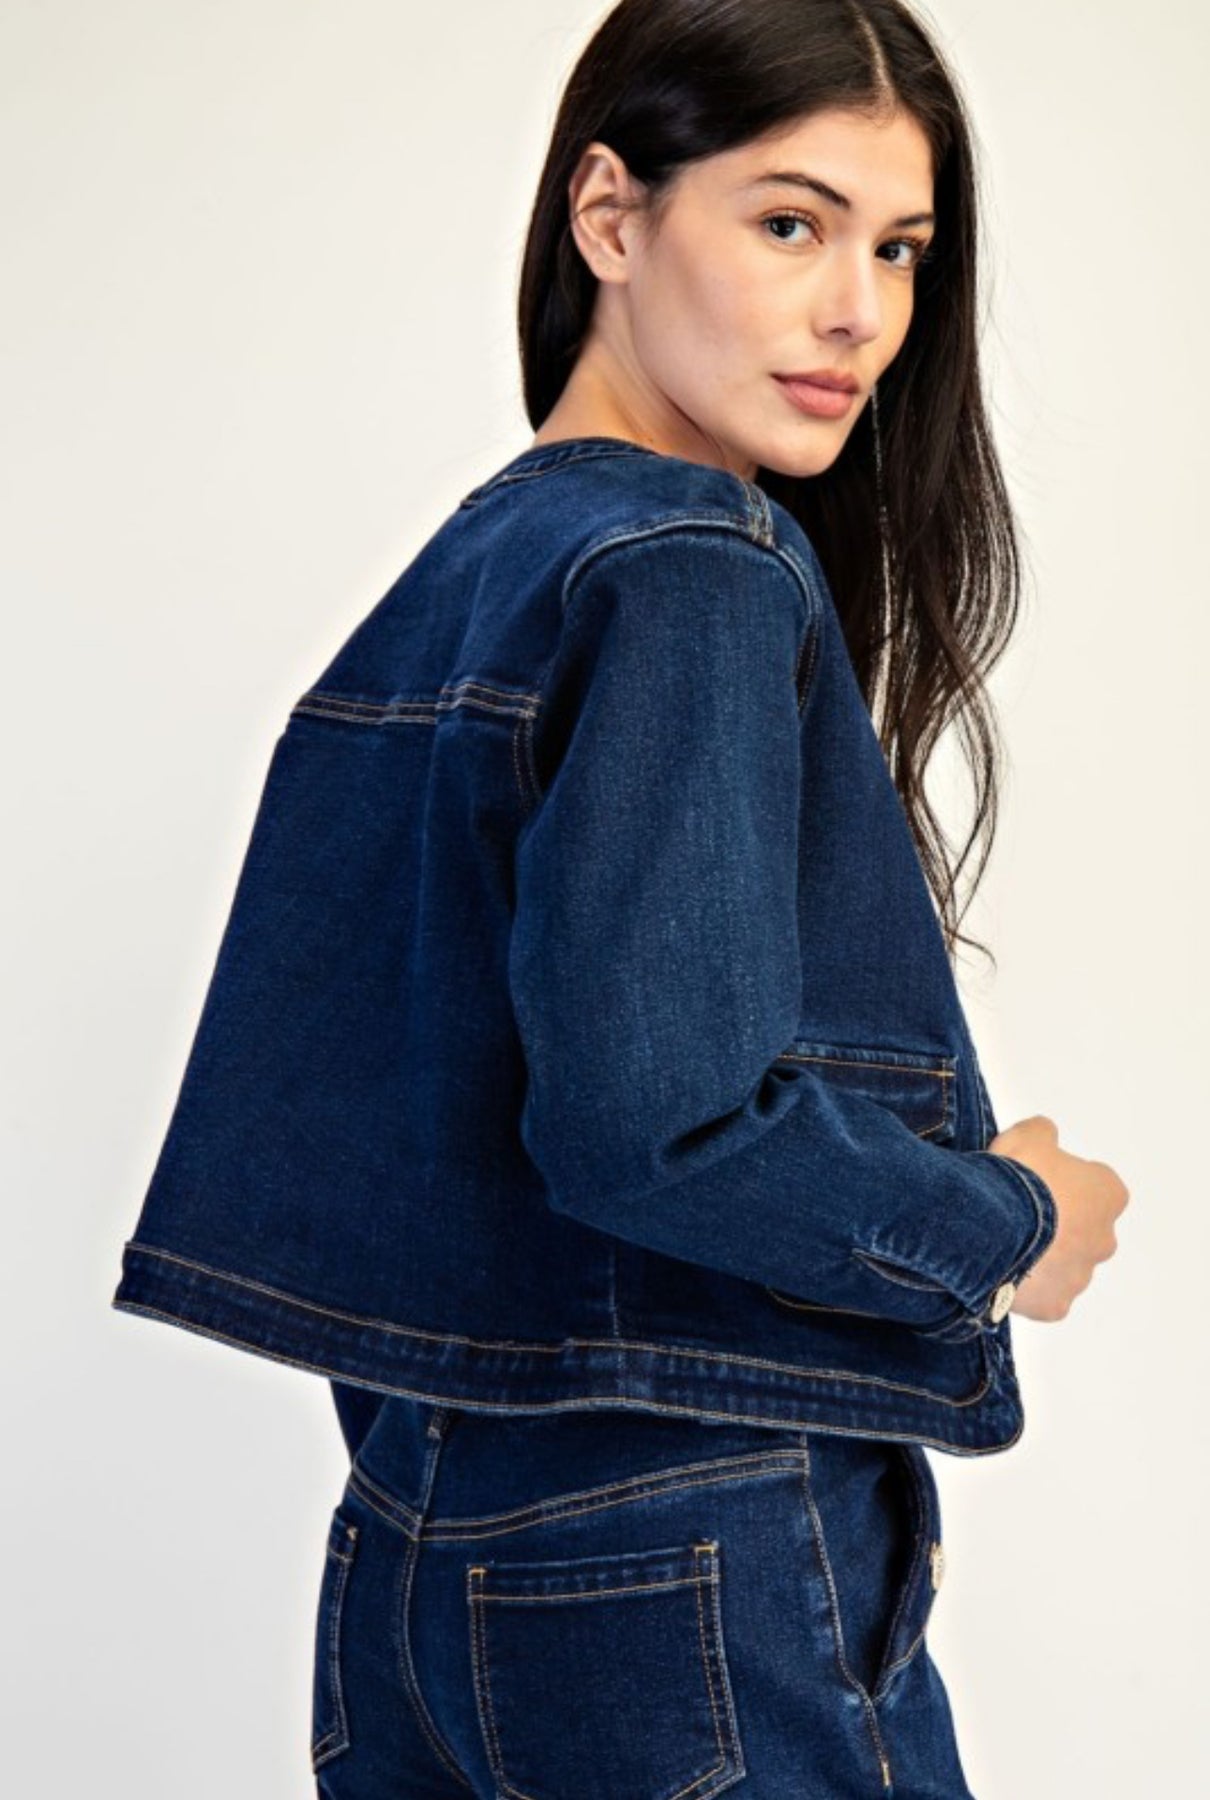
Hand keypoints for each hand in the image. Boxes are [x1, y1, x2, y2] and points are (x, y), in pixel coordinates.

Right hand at [986, 1115, 1129, 1321]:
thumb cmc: (1019, 1177)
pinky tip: (1000, 1273)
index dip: (1062, 1181)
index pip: (1095, 1186)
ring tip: (1001, 1245)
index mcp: (1108, 1195)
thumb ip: (1042, 1133)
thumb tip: (1044, 1135)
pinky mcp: (1056, 1306)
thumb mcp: (1027, 1134)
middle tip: (1017, 1213)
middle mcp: (1105, 1239)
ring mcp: (1081, 1277)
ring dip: (1041, 1256)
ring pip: (1062, 1266)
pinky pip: (1042, 1297)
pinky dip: (1026, 1288)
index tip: (1035, 1179)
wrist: (991, 1228)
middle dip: (1056, 1225)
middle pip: (1083, 1231)